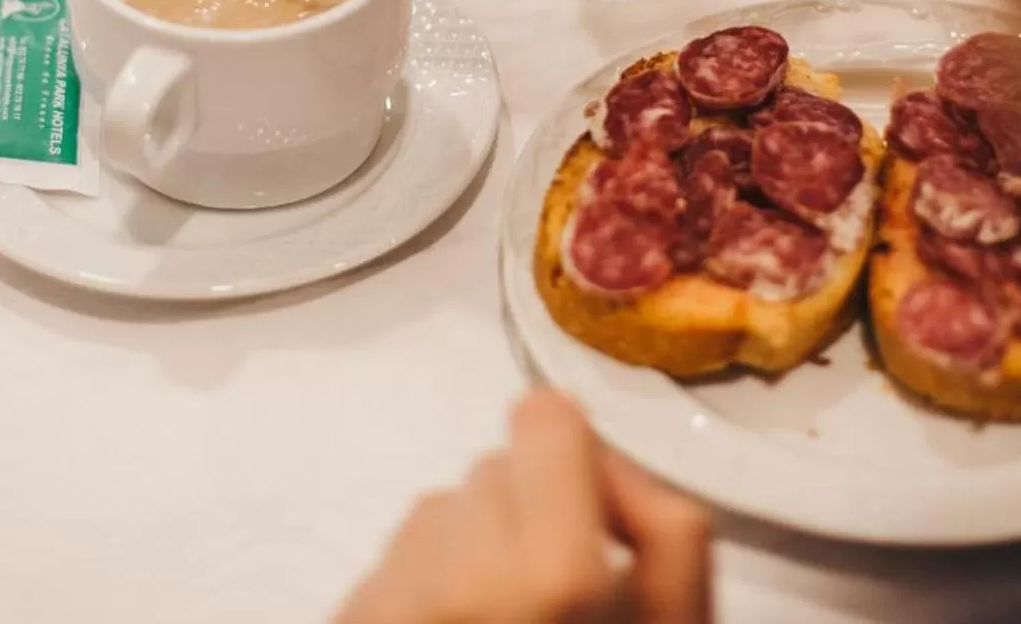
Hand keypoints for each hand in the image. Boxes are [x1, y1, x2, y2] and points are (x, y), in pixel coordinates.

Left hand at [335, 391, 712, 623]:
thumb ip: (670, 532)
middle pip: (496, 467)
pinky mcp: (349, 612)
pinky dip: (427, 588)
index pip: (547, 417)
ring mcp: (392, 593)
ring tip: (504, 621)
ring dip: (476, 552)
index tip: (589, 517)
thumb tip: (616, 464)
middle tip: (554, 597)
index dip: (573, 458)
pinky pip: (395, 558)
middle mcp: (459, 568)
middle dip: (531, 515)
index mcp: (552, 570)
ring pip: (445, 511)